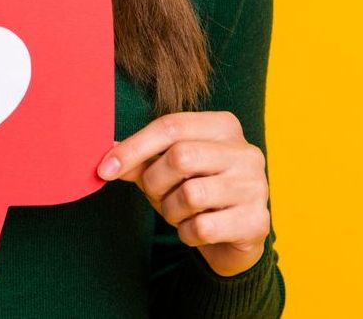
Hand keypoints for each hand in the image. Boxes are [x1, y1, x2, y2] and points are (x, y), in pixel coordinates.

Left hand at [96, 110, 269, 276]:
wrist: (237, 235)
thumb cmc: (197, 190)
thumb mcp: (168, 168)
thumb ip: (140, 159)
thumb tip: (105, 156)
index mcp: (223, 125)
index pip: (170, 126)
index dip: (133, 147)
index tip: (104, 169)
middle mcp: (245, 151)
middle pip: (179, 157)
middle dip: (154, 182)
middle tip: (154, 194)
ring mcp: (256, 186)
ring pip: (191, 194)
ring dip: (170, 210)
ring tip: (177, 212)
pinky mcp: (258, 221)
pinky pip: (203, 228)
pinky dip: (186, 233)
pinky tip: (194, 230)